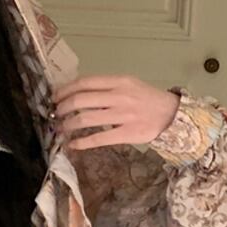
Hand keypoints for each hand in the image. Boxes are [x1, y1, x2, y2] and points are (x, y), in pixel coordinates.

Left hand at [49, 75, 180, 150]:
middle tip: (55, 114)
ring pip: (86, 119)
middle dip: (62, 108)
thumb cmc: (146, 99)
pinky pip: (98, 138)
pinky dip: (81, 142)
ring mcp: (123, 115)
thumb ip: (106, 87)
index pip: (85, 82)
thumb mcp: (128, 84)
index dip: (65, 90)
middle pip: (81, 100)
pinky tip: (72, 144)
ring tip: (60, 129)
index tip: (55, 97)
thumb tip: (78, 93)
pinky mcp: (126, 134)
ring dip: (68, 125)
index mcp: (118, 81)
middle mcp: (119, 96)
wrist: (171, 114)